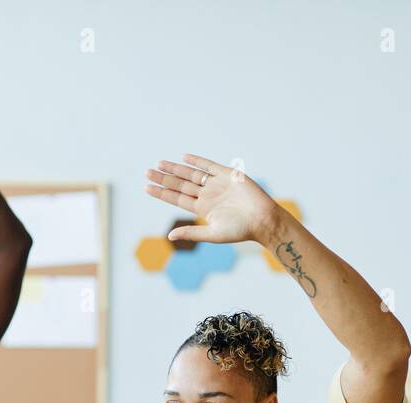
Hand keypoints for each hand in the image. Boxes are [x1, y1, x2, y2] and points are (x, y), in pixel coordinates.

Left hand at [145, 154, 282, 245]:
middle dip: (164, 178)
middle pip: (180, 185)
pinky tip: (183, 158)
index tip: (147, 187)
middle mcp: (207, 195)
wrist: (263, 219)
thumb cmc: (240, 230)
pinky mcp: (228, 175)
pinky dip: (197, 161)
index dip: (162, 193)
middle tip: (147, 171)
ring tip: (159, 163)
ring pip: (191, 174)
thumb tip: (169, 236)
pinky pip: (209, 165)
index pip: (176, 199)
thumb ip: (191, 233)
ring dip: (176, 169)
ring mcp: (216, 184)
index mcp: (202, 210)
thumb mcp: (212, 234)